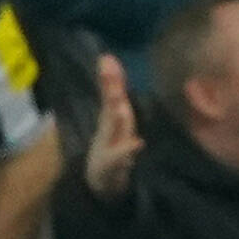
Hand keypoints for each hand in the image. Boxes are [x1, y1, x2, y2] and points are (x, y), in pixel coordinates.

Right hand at [85, 53, 145, 199]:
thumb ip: (115, 96)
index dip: (111, 78)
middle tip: (107, 70)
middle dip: (110, 90)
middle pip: (110, 107)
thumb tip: (111, 65)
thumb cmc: (111, 148)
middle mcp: (108, 129)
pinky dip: (127, 150)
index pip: (111, 95)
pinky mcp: (112, 165)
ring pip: (114, 130)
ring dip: (116, 117)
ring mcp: (109, 146)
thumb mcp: (114, 122)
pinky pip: (120, 158)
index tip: (107, 57)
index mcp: (110, 119)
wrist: (100, 181)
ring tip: (119, 103)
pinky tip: (138, 143)